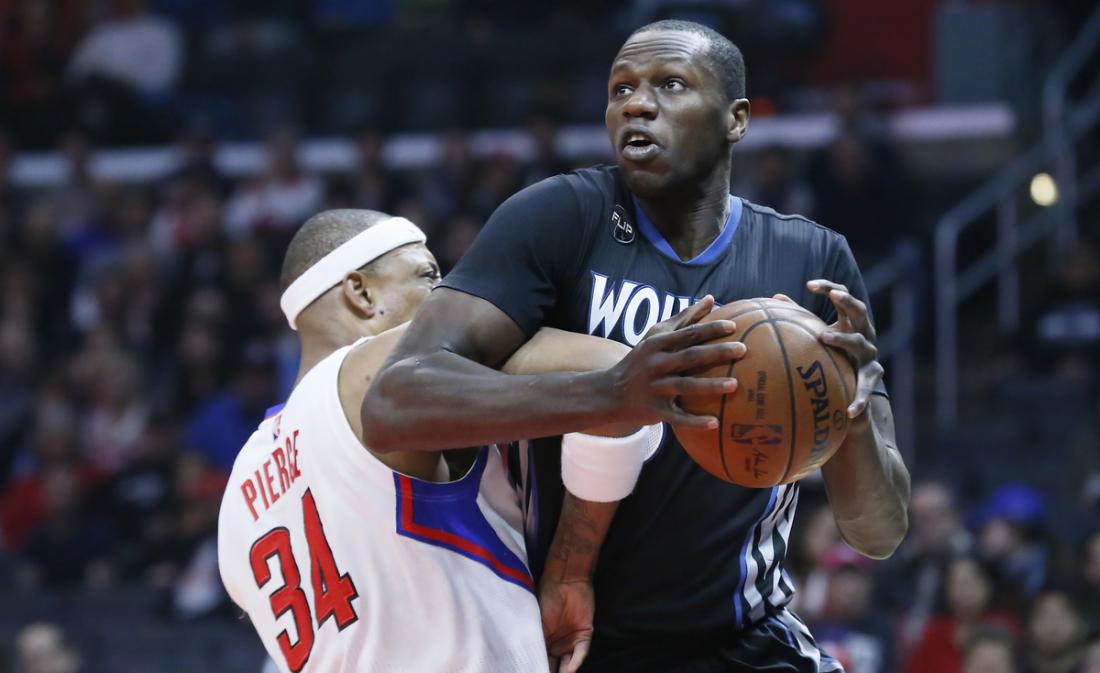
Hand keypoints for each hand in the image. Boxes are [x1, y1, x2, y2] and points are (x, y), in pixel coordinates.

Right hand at [540, 577, 593, 672]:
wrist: (566, 581)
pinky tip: (569, 670)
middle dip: (551, 672)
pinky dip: (575, 662)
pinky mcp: (584, 636)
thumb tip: (531, 661)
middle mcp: (556, 644)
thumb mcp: (537, 624)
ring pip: (568, 664)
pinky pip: (581, 653)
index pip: (541, 660)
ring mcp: (570, 641)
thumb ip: (536, 644)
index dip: (538, 667)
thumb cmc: (546, 599)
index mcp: (543, 641)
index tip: (533, 672)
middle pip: (554, 666)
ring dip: (564, 672)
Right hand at [605, 295, 745, 429]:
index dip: (710, 329)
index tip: (733, 326)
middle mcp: (656, 364)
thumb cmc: (641, 360)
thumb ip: (684, 318)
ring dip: (710, 386)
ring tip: (735, 385)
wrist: (610, 392)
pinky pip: (678, 417)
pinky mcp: (656, 411)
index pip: (688, 333)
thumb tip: (711, 299)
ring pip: (686, 387)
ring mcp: (656, 388)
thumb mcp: (656, 336)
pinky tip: (715, 422)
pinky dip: (695, 421)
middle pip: (690, 356)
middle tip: (743, 349)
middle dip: (716, 352)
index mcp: (658, 344)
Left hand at [804, 280, 883, 417]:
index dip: (829, 287)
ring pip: (859, 343)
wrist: (853, 391)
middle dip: (847, 301)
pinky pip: (866, 386)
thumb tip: (775, 297)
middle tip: (833, 296)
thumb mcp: (817, 337)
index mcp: (849, 322)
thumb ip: (800, 317)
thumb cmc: (831, 358)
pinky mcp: (872, 377)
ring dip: (842, 338)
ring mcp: (870, 356)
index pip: (842, 296)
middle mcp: (863, 335)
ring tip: (823, 337)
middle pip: (860, 311)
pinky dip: (858, 398)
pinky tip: (849, 411)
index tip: (809, 285)